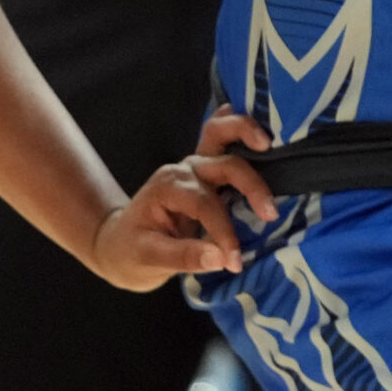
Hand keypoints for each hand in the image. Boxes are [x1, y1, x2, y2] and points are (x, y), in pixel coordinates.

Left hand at [89, 133, 278, 292]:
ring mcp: (194, 165)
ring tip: (270, 144)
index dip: (224, 233)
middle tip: (270, 213)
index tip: (235, 261)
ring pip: (220, 135)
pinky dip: (239, 129)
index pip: (206, 205)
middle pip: (224, 164)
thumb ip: (184, 257)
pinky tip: (259, 128)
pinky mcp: (206, 170)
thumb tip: (221, 259)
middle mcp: (183, 170)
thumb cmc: (131, 252)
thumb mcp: (149, 259)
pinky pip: (222, 139)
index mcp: (168, 188)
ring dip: (246, 134)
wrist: (120, 244)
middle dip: (251, 185)